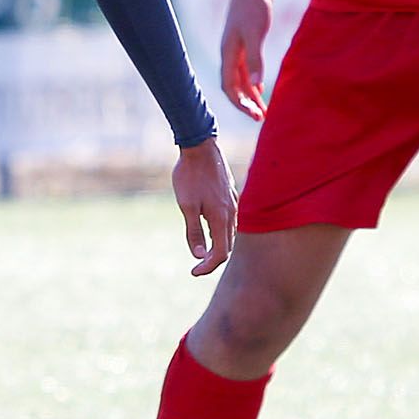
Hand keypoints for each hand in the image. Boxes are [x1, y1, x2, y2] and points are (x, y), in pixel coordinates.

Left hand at [174, 138, 236, 276]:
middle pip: (227, 246)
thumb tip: (199, 256)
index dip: (208, 267)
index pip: (220, 253)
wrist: (200, 146)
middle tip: (196, 267)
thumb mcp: (186, 206)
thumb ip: (193, 232)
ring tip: (202, 252)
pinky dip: (220, 232)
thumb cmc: (190, 176)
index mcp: (221, 218)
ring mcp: (233, 203)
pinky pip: (229, 221)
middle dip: (213, 260)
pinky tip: (209, 230)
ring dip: (218, 246)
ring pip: (230, 233)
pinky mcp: (230, 195)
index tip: (193, 272)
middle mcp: (231, 212)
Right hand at [219, 0, 272, 120]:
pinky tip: (260, 86)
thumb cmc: (254, 6)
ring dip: (250, 94)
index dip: (240, 104)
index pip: (229, 88)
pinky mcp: (245, 39)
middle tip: (260, 118)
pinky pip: (245, 67)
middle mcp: (229, 52)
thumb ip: (255, 59)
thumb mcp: (256, 33)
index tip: (255, 116)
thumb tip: (255, 85)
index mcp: (228, 53)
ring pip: (240, 77)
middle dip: (246, 103)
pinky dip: (252, 80)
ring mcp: (236, 46)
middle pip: (234, 86)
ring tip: (262, 108)